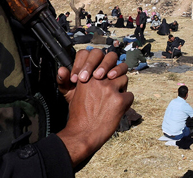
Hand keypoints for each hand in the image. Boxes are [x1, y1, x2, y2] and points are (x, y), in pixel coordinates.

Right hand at [56, 49, 132, 165]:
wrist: (82, 134)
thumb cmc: (77, 116)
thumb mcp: (70, 95)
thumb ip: (67, 80)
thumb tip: (62, 69)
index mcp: (87, 77)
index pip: (101, 59)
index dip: (105, 65)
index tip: (103, 74)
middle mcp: (98, 80)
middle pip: (115, 68)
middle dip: (115, 75)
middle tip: (113, 84)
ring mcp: (110, 89)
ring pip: (124, 79)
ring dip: (121, 88)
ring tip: (115, 98)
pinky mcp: (120, 100)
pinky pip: (130, 95)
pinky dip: (126, 102)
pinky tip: (119, 108)